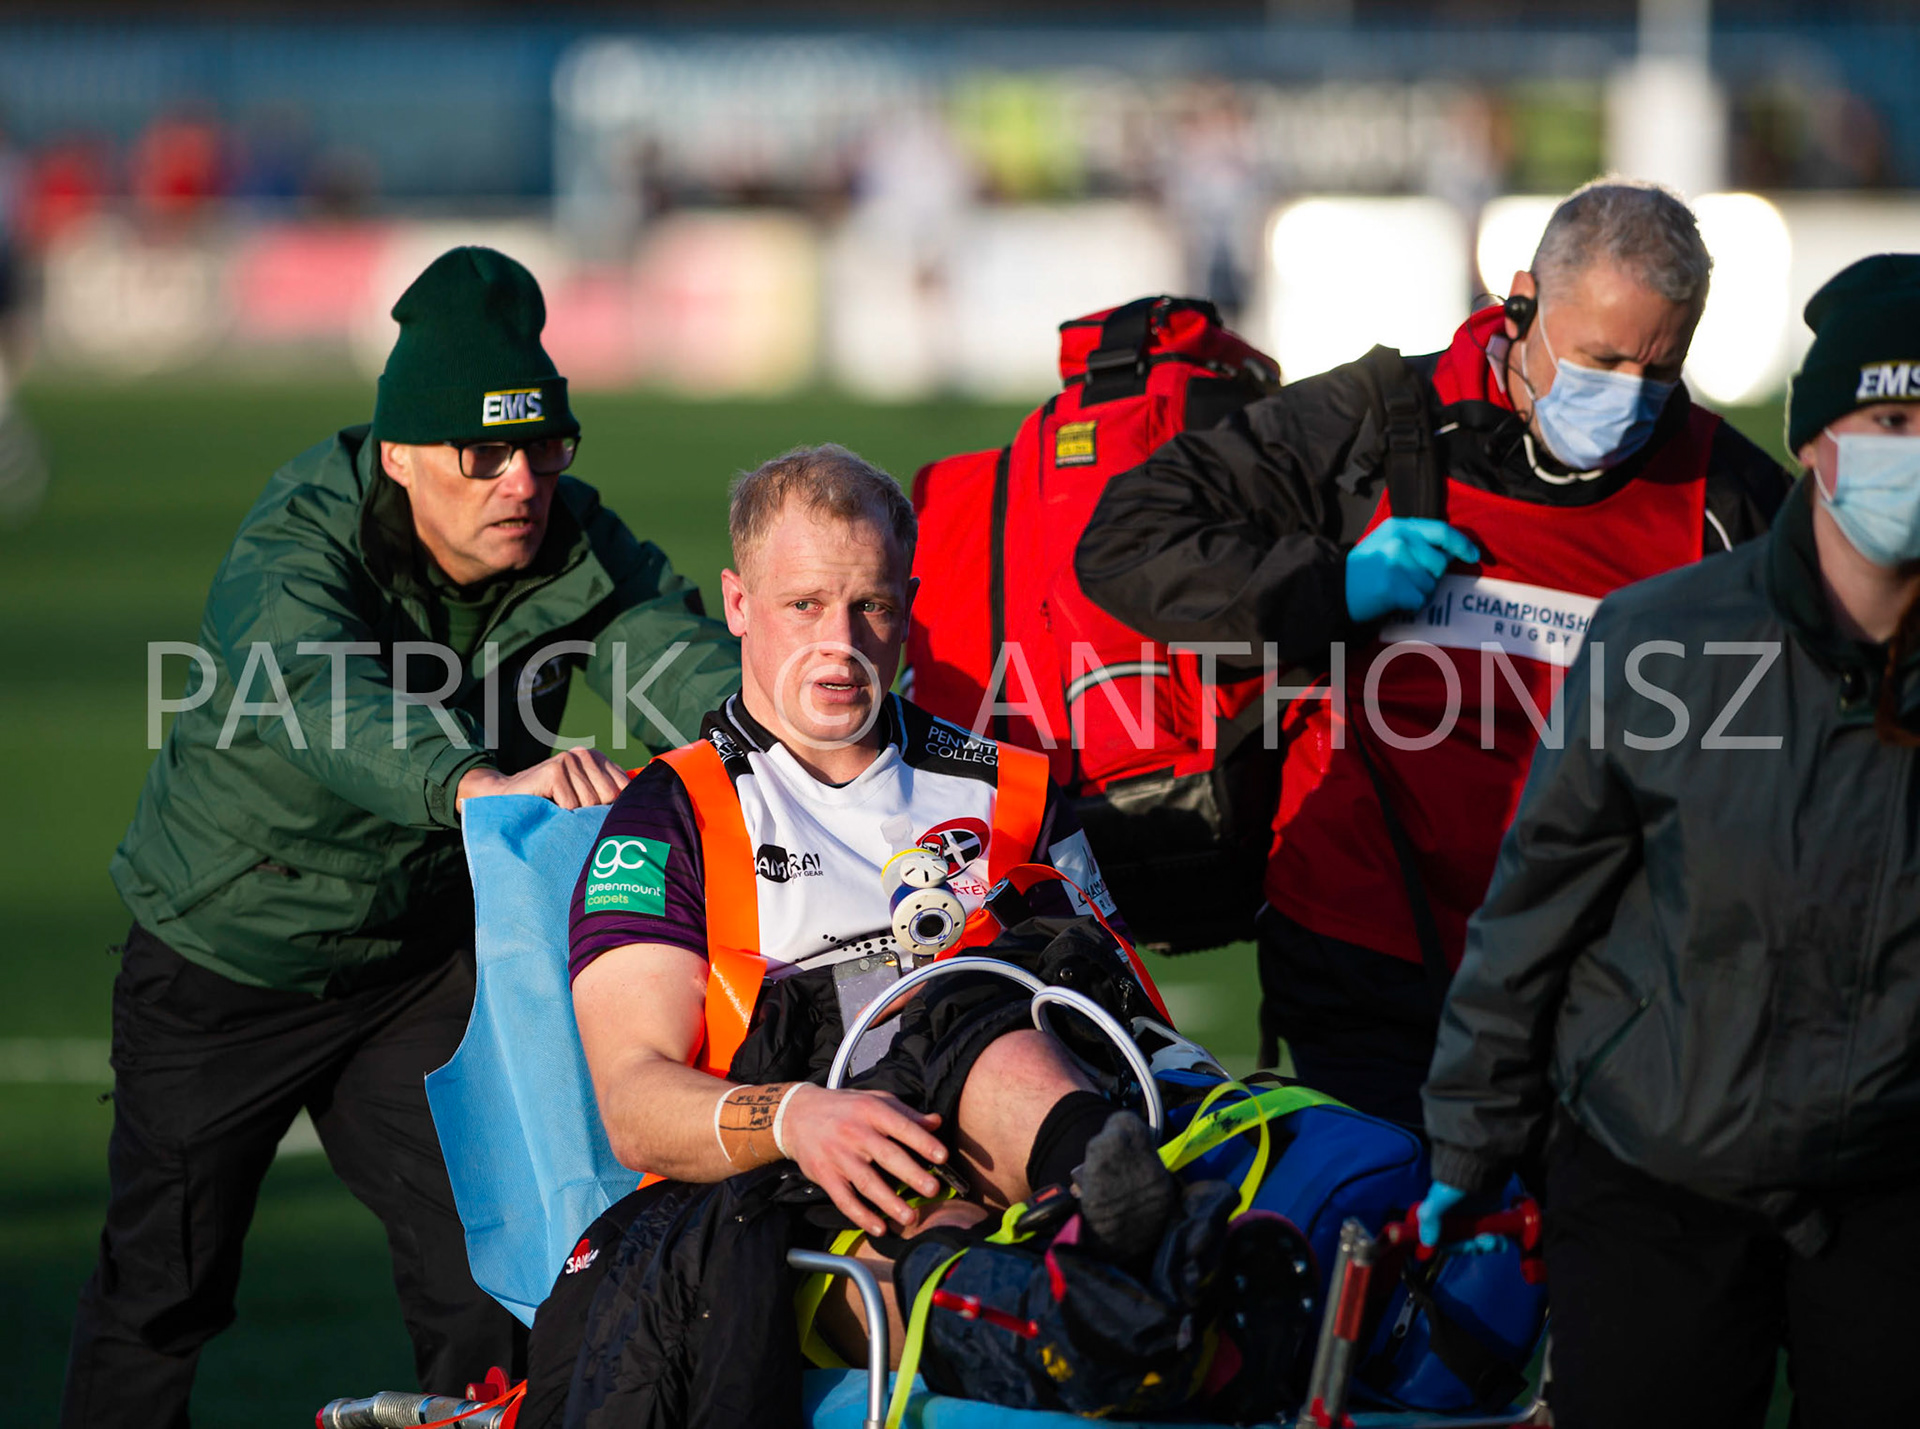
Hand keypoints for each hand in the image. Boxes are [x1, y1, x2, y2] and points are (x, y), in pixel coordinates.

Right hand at [456, 747, 630, 812]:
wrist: (505, 797)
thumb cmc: (548, 802)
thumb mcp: (581, 796)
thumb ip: (605, 797)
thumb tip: (639, 811)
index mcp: (597, 758)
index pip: (625, 788)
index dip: (617, 809)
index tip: (608, 822)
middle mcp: (585, 754)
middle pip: (609, 798)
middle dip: (594, 815)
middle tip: (574, 817)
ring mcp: (569, 760)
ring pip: (590, 804)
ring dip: (574, 817)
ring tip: (560, 812)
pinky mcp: (554, 771)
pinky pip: (571, 806)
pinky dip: (561, 816)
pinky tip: (549, 809)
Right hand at [777, 1083, 948, 1236]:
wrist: (796, 1115)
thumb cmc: (844, 1108)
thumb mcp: (874, 1100)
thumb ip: (906, 1113)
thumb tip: (936, 1123)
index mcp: (871, 1111)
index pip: (901, 1126)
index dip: (922, 1142)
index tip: (942, 1156)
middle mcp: (855, 1133)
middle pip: (887, 1156)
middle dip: (912, 1174)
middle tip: (933, 1190)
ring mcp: (839, 1156)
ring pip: (867, 1183)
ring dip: (890, 1202)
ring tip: (910, 1217)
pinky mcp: (826, 1175)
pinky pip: (844, 1200)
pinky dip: (861, 1216)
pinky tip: (879, 1228)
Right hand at [1344, 518, 1480, 623]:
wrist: (1334, 589)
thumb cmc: (1365, 569)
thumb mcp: (1386, 542)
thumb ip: (1417, 542)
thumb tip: (1454, 551)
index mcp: (1398, 526)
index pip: (1441, 531)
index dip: (1461, 544)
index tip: (1473, 555)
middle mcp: (1398, 541)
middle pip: (1439, 564)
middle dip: (1430, 577)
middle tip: (1406, 581)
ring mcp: (1395, 563)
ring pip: (1431, 585)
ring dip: (1419, 593)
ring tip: (1397, 590)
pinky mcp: (1393, 587)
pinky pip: (1420, 601)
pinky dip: (1411, 606)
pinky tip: (1394, 601)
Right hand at [1416, 1180, 1504, 1253]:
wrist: (1479, 1166)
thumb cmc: (1455, 1182)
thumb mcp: (1437, 1200)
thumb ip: (1429, 1220)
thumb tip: (1428, 1242)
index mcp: (1443, 1217)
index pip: (1446, 1241)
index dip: (1453, 1247)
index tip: (1461, 1246)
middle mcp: (1459, 1219)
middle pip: (1465, 1244)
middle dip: (1473, 1247)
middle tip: (1480, 1243)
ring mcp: (1476, 1218)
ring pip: (1481, 1242)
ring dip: (1487, 1246)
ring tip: (1493, 1240)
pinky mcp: (1491, 1215)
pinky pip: (1495, 1234)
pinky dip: (1498, 1240)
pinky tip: (1500, 1237)